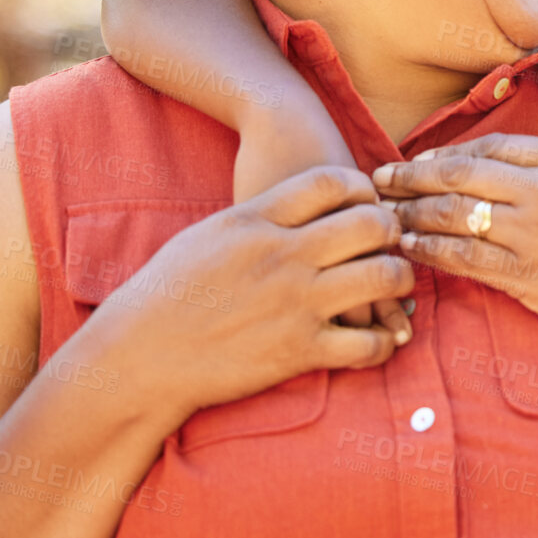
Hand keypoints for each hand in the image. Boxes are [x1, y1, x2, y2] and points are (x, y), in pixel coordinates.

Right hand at [90, 166, 415, 423]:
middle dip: (392, 231)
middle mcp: (283, 255)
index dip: (362, 188)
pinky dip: (384, 342)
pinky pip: (369, 344)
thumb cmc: (165, 292)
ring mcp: (296, 303)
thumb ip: (257, 218)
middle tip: (392, 243)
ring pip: (383, 277)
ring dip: (399, 281)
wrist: (138, 355)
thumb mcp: (209, 234)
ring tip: (394, 286)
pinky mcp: (300, 351)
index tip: (367, 202)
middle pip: (370, 224)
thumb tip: (293, 207)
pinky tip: (379, 340)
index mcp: (257, 219)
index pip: (332, 182)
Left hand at [371, 134, 537, 347]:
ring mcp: (530, 231)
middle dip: (411, 175)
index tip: (420, 161)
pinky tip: (410, 249)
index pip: (488, 147)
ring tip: (385, 216)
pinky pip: (462, 258)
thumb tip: (518, 166)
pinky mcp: (524, 274)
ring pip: (452, 214)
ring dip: (411, 213)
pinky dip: (429, 251)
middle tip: (379, 179)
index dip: (446, 154)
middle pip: (457, 172)